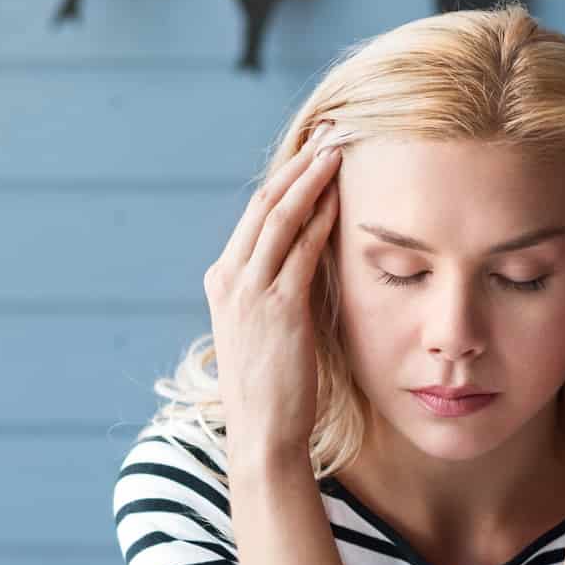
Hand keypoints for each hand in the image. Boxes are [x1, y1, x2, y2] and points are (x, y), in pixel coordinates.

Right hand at [204, 122, 344, 458]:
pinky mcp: (278, 307)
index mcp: (223, 279)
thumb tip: (304, 261)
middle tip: (330, 132)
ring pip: (279, 216)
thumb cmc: (270, 387)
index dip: (286, 177)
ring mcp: (250, 291)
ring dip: (311, 178)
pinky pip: (300, 249)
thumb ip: (274, 291)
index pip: (255, 213)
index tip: (314, 151)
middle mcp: (230, 277)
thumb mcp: (262, 328)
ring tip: (338, 148)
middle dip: (299, 163)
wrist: (262, 431)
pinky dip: (320, 218)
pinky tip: (341, 197)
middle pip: (264, 202)